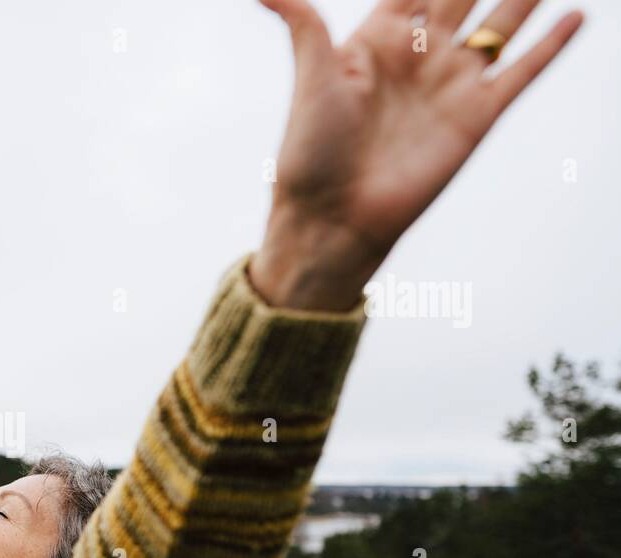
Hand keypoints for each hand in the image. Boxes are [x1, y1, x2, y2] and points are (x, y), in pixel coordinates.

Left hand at [251, 0, 584, 310]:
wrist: (334, 218)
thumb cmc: (311, 150)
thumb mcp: (311, 74)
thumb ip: (302, 21)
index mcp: (380, 37)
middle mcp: (421, 55)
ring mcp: (452, 84)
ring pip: (503, 21)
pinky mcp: (478, 116)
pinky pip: (523, 70)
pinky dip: (552, 44)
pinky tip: (575, 15)